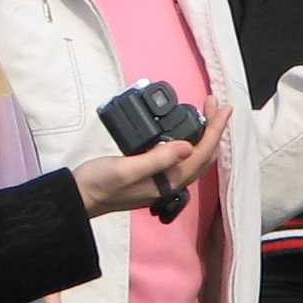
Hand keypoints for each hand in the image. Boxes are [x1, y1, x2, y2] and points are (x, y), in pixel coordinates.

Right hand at [72, 104, 231, 217]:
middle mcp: (171, 182)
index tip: (223, 107)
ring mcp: (162, 181)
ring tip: (204, 115)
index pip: (202, 153)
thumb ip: (157, 159)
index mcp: (169, 180)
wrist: (79, 197)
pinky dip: (189, 142)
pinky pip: (181, 158)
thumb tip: (187, 147)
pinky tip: (181, 134)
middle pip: (204, 156)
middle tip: (214, 105)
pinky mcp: (153, 176)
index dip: (215, 129)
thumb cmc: (99, 184)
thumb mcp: (126, 168)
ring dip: (203, 136)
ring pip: (194, 158)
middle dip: (214, 130)